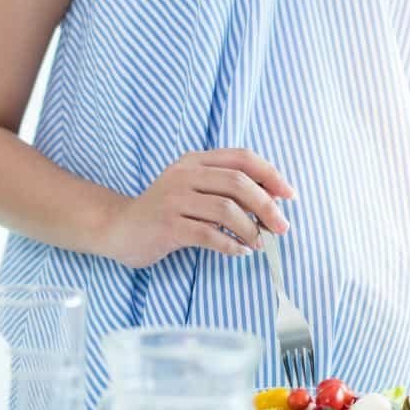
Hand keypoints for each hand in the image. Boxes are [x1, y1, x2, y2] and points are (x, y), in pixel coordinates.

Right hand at [108, 149, 294, 267]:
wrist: (119, 228)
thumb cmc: (165, 212)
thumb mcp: (194, 190)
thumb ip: (226, 190)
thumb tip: (272, 201)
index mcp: (195, 161)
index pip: (242, 158)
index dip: (270, 174)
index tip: (289, 195)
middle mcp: (184, 175)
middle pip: (238, 183)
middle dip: (266, 206)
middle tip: (282, 227)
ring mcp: (173, 199)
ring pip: (226, 210)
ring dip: (250, 229)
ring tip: (258, 242)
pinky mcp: (167, 225)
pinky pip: (208, 235)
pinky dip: (230, 245)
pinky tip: (239, 251)